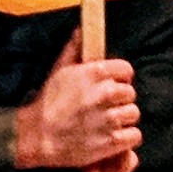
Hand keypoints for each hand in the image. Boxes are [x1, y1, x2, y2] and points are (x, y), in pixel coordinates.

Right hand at [10, 34, 139, 171]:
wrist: (38, 136)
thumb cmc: (48, 103)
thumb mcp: (59, 70)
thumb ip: (74, 49)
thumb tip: (81, 30)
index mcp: (93, 73)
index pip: (126, 69)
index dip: (121, 77)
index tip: (116, 83)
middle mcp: (103, 94)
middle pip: (130, 93)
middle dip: (121, 99)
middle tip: (108, 105)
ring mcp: (108, 119)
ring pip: (133, 113)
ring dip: (124, 119)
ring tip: (109, 122)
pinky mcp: (110, 142)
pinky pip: (134, 136)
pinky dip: (127, 138)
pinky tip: (114, 136)